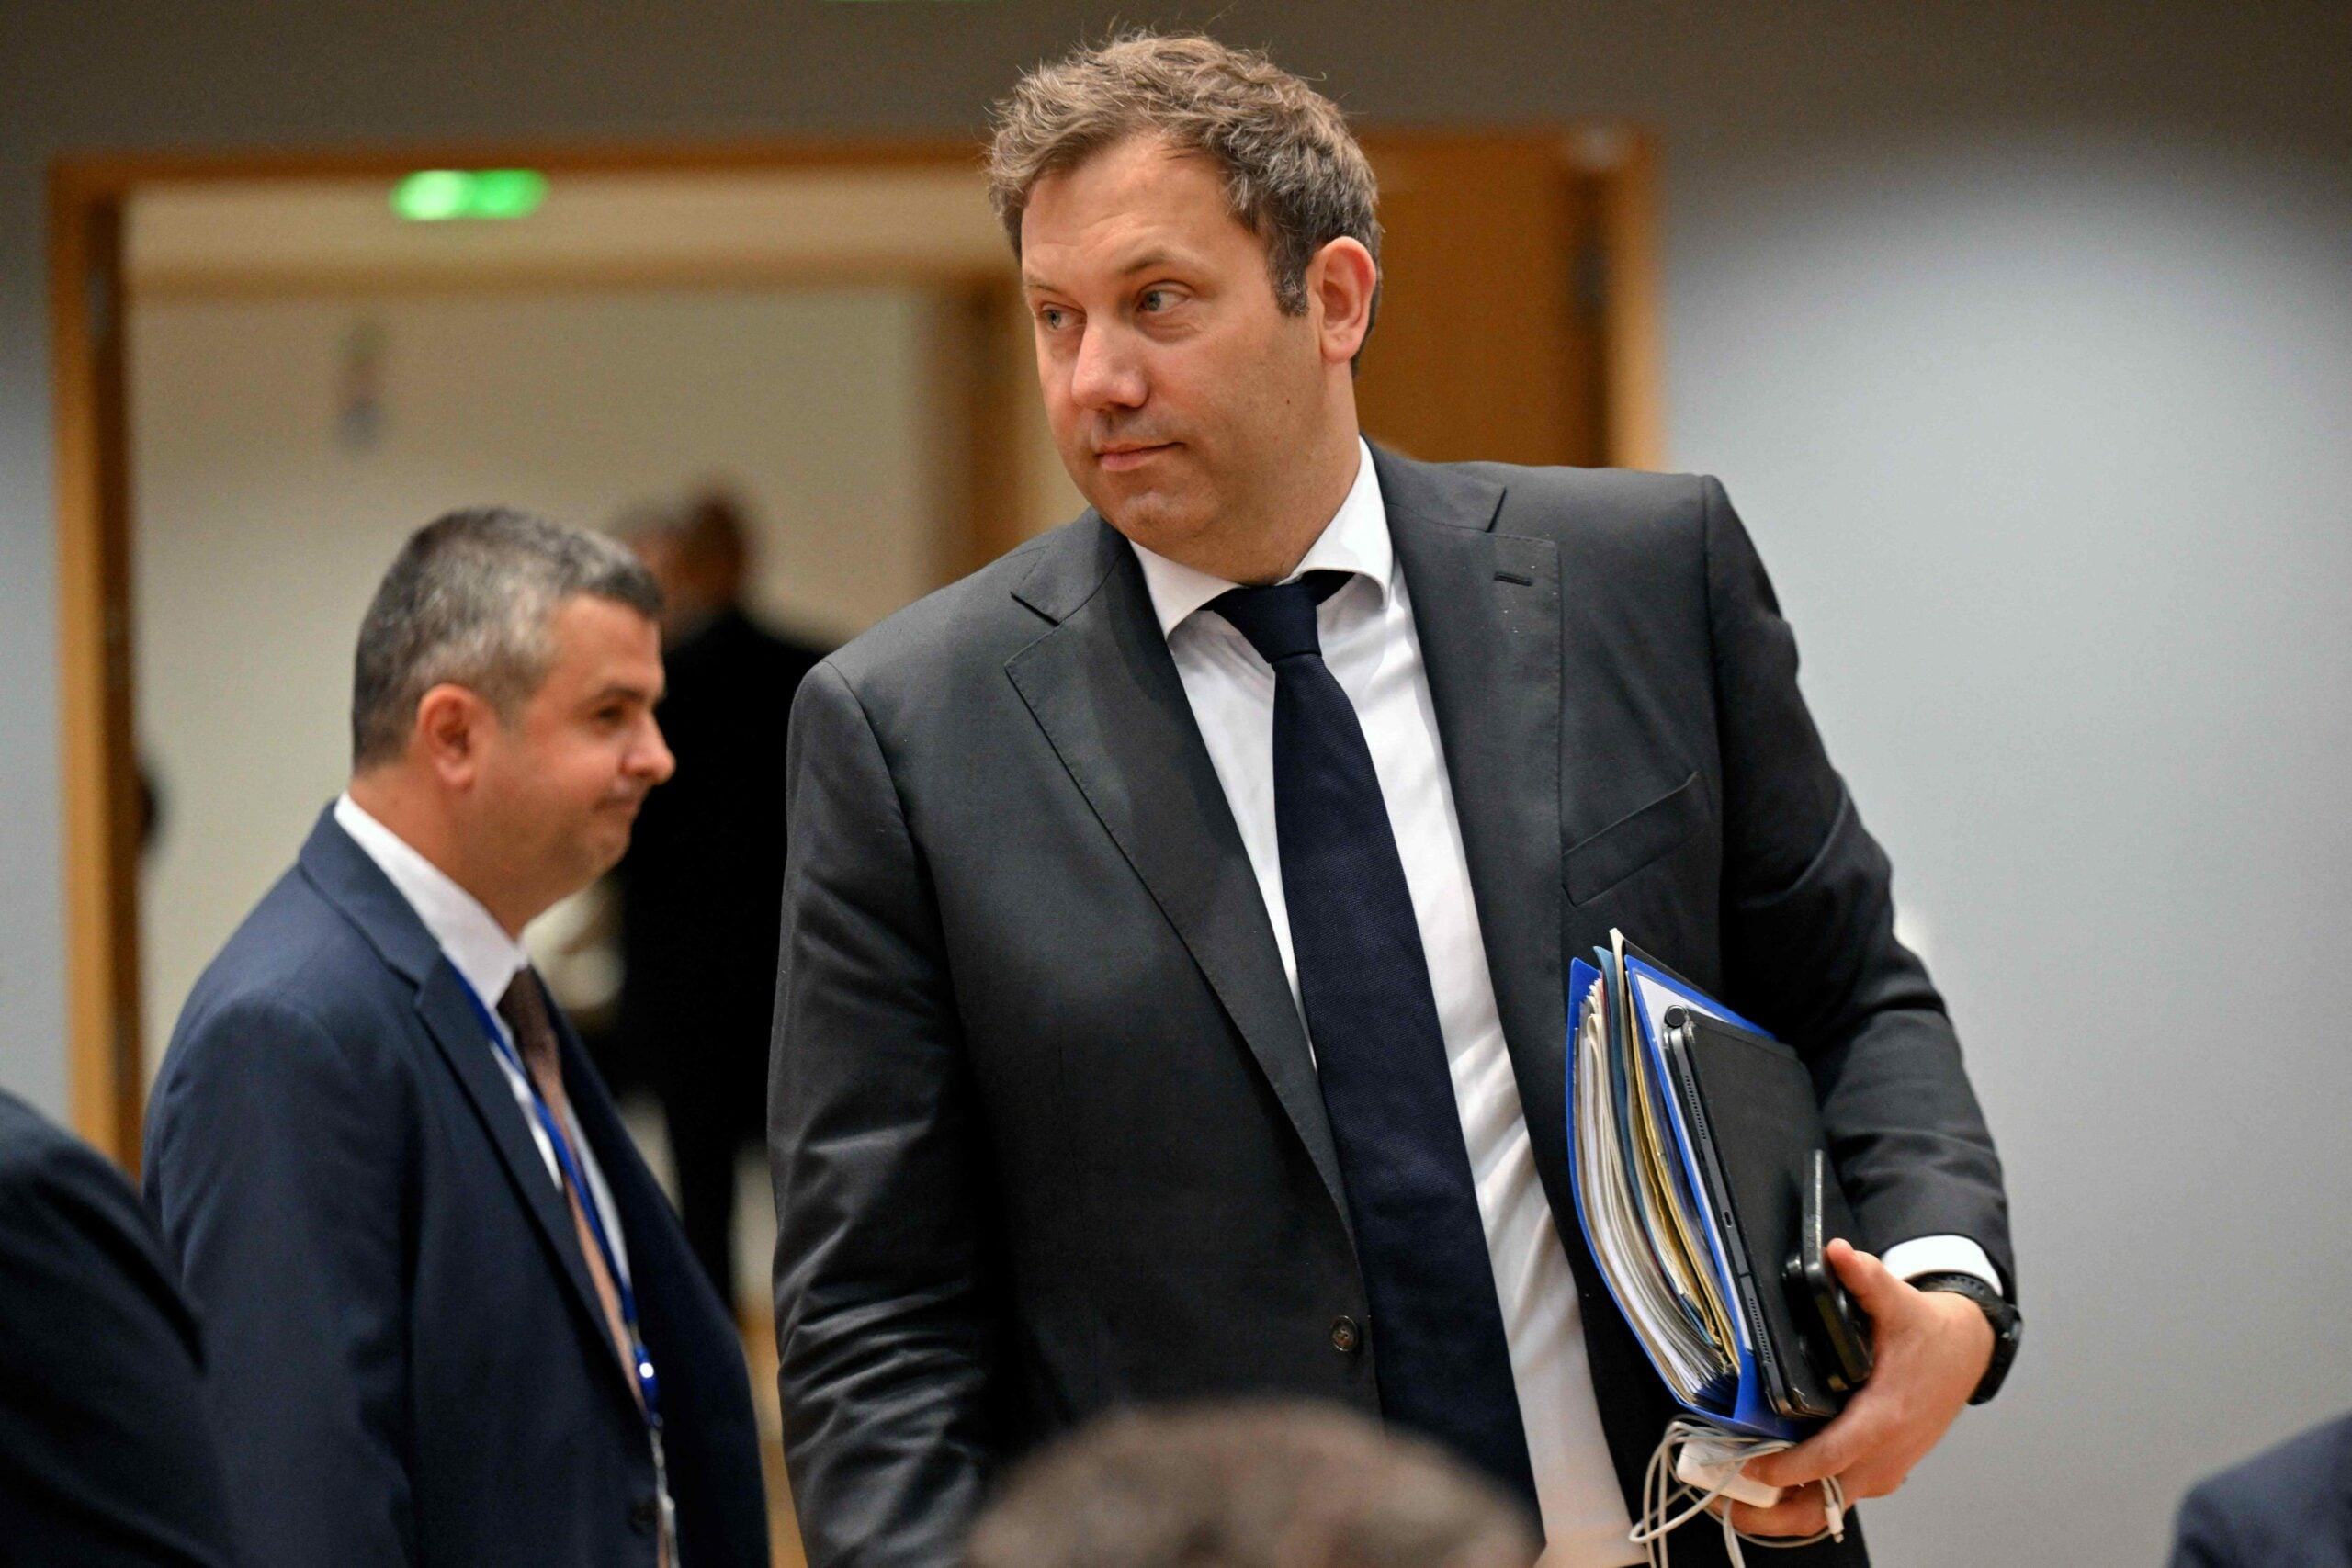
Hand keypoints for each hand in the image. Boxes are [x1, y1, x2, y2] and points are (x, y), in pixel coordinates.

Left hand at [1724, 1239, 1993, 1537]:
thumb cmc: (1929, 1334)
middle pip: (1824, 1505)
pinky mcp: (1882, 1470)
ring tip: (1734, 1499)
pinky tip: (1768, 1486)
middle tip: (1726, 1500)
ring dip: (1784, 1512)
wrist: (1965, 1352)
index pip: (1831, 1458)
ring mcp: (1884, 1468)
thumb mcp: (1898, 1302)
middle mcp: (1885, 1454)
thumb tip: (1837, 1253)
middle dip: (1774, 1514)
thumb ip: (1865, 1278)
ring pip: (1829, 1510)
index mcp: (1885, 1418)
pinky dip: (1804, 1500)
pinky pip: (1838, 1498)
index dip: (1789, 1468)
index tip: (1751, 1467)